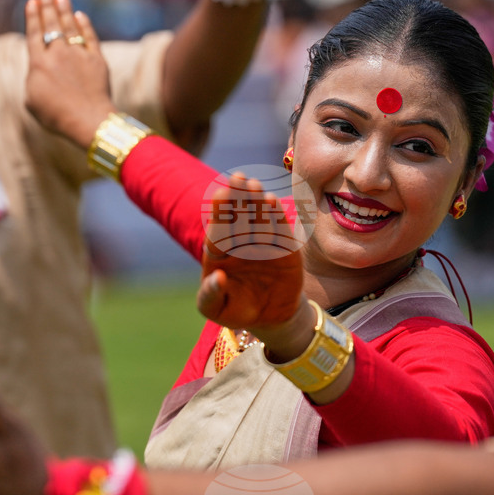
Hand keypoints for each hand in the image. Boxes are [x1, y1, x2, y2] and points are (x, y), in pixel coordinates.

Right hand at [25, 0, 113, 148]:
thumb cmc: (56, 116)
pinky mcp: (97, 60)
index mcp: (38, 63)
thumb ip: (32, 78)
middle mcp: (57, 54)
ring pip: (70, 27)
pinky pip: (90, 38)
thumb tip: (38, 67)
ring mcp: (79, 56)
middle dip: (48, 7)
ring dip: (65, 11)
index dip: (33, 16)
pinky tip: (81, 16)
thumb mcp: (31, 100)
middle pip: (52, 25)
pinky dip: (85, 26)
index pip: (34, 33)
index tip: (32, 1)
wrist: (88, 121)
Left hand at [197, 174, 306, 341]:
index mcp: (218, 253)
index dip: (219, 212)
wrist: (271, 317)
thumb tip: (217, 276)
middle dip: (237, 197)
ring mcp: (261, 242)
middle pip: (237, 217)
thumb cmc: (237, 310)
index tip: (220, 194)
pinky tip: (272, 201)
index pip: (217, 230)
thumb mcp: (217, 311)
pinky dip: (276, 216)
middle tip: (238, 178)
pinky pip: (279, 229)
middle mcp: (239, 242)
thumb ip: (210, 296)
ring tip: (254, 186)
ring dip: (256, 201)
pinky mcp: (283, 247)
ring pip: (258, 217)